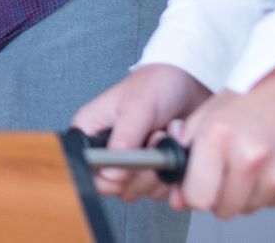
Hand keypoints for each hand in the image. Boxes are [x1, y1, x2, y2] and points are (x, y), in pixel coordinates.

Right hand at [72, 62, 209, 202]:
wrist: (187, 84)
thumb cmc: (155, 86)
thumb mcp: (137, 108)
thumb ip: (123, 141)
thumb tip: (112, 174)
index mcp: (90, 132)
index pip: (87, 170)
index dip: (108, 175)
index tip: (128, 164)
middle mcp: (106, 151)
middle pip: (114, 187)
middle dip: (140, 170)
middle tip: (153, 140)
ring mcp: (130, 163)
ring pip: (138, 190)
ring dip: (158, 168)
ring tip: (163, 136)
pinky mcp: (151, 170)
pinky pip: (159, 190)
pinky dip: (171, 173)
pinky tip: (173, 147)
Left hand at [171, 65, 274, 218]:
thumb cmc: (249, 99)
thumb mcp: (204, 116)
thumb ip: (185, 155)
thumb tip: (177, 198)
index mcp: (219, 137)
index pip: (197, 197)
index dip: (192, 193)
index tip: (196, 185)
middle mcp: (250, 158)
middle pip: (223, 209)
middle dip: (217, 195)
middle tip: (223, 172)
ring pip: (247, 210)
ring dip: (243, 195)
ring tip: (247, 164)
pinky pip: (272, 205)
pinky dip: (266, 192)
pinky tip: (267, 167)